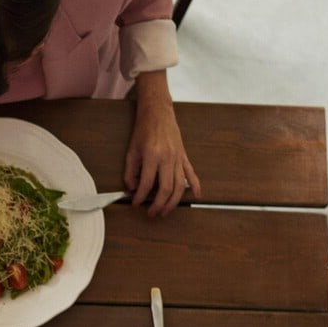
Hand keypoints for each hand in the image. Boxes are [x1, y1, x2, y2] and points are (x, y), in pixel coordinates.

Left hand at [124, 85, 200, 216]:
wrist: (158, 113)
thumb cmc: (143, 130)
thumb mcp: (131, 150)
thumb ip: (130, 171)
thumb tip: (133, 188)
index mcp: (152, 156)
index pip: (147, 183)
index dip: (140, 196)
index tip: (135, 203)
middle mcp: (168, 158)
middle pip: (166, 188)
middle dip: (158, 204)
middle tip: (151, 213)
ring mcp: (178, 158)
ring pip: (180, 186)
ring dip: (173, 202)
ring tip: (165, 211)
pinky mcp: (184, 157)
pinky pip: (192, 174)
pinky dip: (196, 186)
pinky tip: (197, 196)